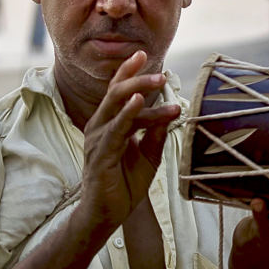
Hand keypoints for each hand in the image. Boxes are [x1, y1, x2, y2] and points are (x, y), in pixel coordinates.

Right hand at [77, 50, 180, 235]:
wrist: (108, 215)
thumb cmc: (124, 185)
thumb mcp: (147, 155)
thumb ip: (155, 133)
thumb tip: (170, 112)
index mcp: (108, 125)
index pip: (117, 92)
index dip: (128, 72)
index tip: (143, 54)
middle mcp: (99, 127)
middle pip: (116, 92)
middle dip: (137, 77)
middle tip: (159, 70)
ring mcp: (98, 140)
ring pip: (116, 106)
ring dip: (139, 90)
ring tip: (158, 80)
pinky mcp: (101, 155)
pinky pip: (116, 129)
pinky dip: (128, 113)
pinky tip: (139, 102)